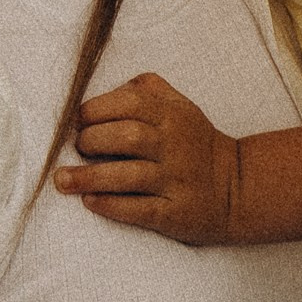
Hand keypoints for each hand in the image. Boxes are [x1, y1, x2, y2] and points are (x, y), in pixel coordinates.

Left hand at [54, 70, 240, 245]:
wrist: (238, 187)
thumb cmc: (196, 144)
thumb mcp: (181, 107)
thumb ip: (148, 89)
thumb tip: (108, 88)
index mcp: (173, 115)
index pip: (131, 103)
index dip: (97, 110)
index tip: (78, 120)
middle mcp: (175, 146)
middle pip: (127, 137)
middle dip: (92, 141)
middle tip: (77, 148)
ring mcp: (176, 181)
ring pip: (129, 176)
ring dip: (90, 177)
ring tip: (62, 180)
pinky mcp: (175, 213)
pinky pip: (139, 209)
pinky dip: (111, 205)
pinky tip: (90, 201)